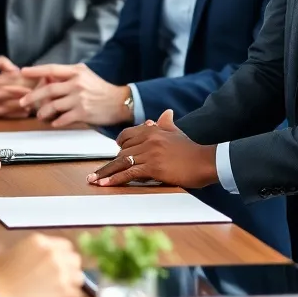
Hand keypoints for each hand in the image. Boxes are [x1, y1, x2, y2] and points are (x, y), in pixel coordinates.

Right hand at [0, 57, 34, 117]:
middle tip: (37, 97)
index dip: (19, 85)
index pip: (5, 83)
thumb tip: (15, 69)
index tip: (32, 86)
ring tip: (33, 105)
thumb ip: (1, 63)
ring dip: (19, 107)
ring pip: (5, 108)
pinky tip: (23, 113)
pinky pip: (0, 116)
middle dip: (22, 97)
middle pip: (7, 97)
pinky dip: (13, 115)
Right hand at [0, 234, 84, 296]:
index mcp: (40, 241)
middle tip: (60, 283)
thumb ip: (19, 251)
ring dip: (72, 287)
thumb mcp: (4, 254)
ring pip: (79, 278)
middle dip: (70, 271)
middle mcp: (53, 253)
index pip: (65, 246)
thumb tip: (13, 253)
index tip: (58, 268)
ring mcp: (60, 272)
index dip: (63, 259)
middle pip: (75, 260)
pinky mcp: (63, 292)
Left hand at [18, 63, 132, 126]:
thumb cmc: (100, 89)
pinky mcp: (82, 113)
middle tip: (23, 102)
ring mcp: (79, 99)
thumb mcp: (85, 76)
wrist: (119, 102)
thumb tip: (46, 79)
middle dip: (32, 97)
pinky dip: (55, 122)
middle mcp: (77, 84)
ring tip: (40, 116)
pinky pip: (62, 119)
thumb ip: (67, 76)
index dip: (36, 70)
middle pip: (48, 90)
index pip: (52, 69)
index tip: (23, 71)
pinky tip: (54, 123)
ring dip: (43, 113)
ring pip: (53, 106)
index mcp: (76, 72)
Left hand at [86, 110, 217, 188]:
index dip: (118, 146)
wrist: (204, 161)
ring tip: (93, 181)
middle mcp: (149, 139)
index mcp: (153, 130)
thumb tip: (166, 113)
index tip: (112, 154)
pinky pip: (129, 173)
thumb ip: (167, 124)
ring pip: (122, 162)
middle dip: (108, 164)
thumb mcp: (177, 133)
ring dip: (105, 173)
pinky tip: (105, 184)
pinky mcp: (153, 167)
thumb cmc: (191, 149)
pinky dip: (115, 179)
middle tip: (94, 174)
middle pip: (122, 152)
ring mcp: (150, 153)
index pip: (127, 136)